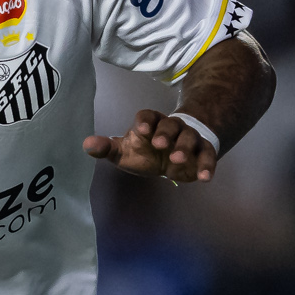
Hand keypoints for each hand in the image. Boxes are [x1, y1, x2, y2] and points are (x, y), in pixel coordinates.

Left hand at [84, 109, 217, 182]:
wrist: (174, 157)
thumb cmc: (146, 152)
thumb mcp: (125, 151)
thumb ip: (107, 148)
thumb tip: (86, 144)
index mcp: (152, 123)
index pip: (148, 116)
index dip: (145, 121)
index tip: (140, 130)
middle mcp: (172, 126)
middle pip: (171, 124)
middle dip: (166, 133)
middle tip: (160, 145)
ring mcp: (190, 138)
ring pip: (190, 138)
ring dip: (184, 148)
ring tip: (177, 160)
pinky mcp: (203, 152)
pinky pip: (208, 156)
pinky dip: (207, 166)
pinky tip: (204, 178)